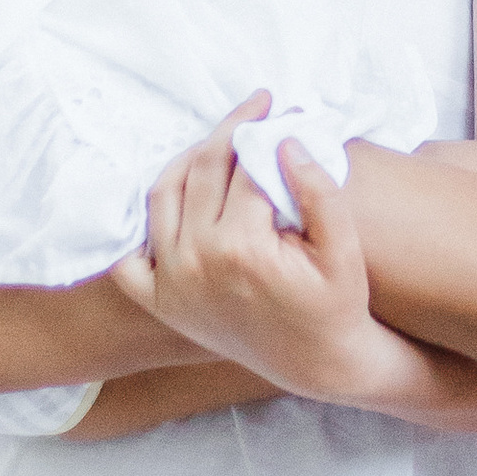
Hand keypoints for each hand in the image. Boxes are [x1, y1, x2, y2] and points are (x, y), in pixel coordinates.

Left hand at [114, 107, 476, 428]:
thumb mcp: (344, 250)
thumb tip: (287, 140)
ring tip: (221, 141)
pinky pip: (132, 253)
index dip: (268, 130)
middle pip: (203, 169)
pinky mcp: (160, 302)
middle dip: (231, 130)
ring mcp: (171, 282)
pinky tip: (177, 199)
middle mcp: (196, 261)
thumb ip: (319, 192)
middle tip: (256, 110)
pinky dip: (142, 224)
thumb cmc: (338, 306)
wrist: (318, 365)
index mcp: (242, 248)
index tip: (285, 110)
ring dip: (189, 159)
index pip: (247, 166)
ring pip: (164, 194)